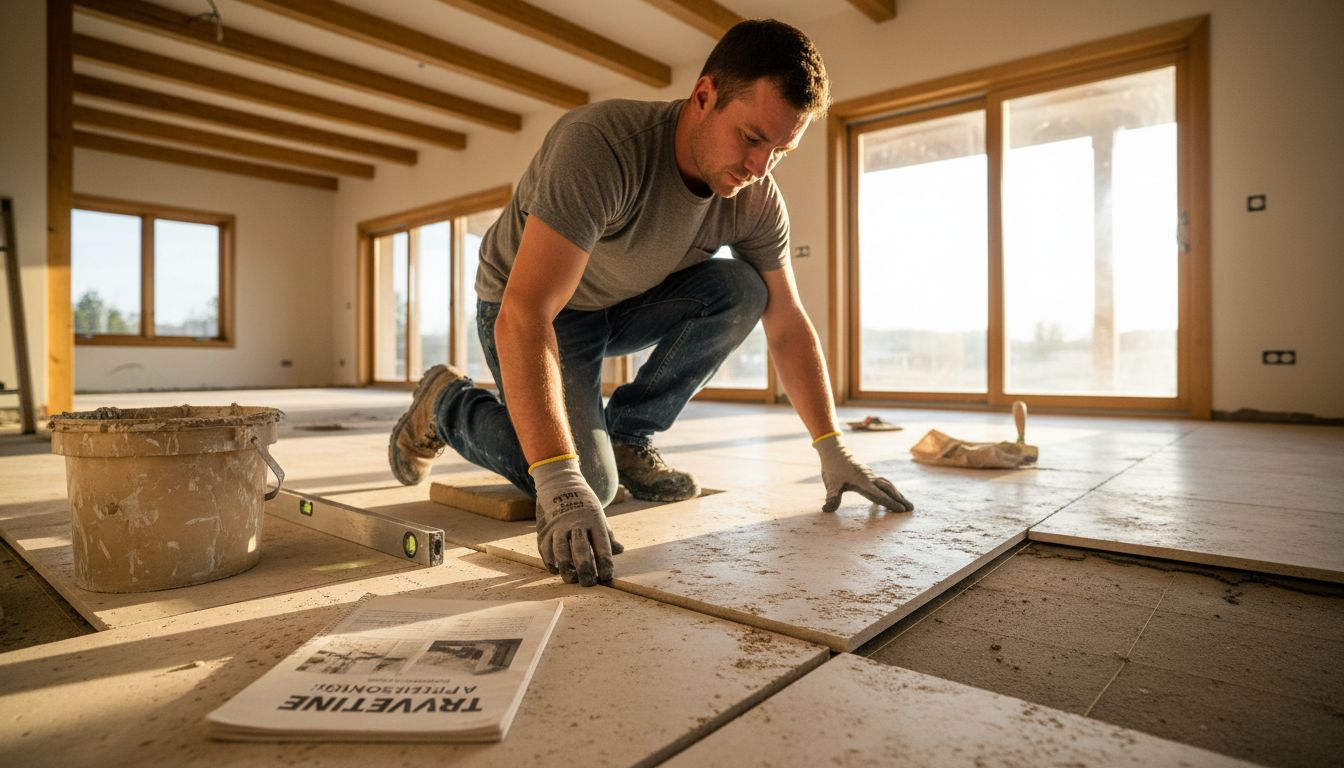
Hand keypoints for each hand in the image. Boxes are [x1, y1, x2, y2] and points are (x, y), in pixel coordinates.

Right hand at [530, 456, 623, 585]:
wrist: (560, 483)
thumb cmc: (585, 504)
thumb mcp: (599, 516)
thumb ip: (608, 535)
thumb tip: (620, 551)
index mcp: (594, 520)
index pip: (602, 545)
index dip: (605, 562)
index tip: (607, 577)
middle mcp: (577, 523)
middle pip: (581, 549)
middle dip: (585, 568)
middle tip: (588, 583)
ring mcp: (559, 525)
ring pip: (561, 550)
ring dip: (566, 567)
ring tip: (571, 579)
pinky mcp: (545, 528)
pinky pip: (546, 547)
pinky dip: (549, 560)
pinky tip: (555, 570)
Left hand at [813, 433, 914, 512]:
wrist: (835, 451)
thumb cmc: (833, 468)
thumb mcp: (831, 484)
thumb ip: (831, 497)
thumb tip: (826, 510)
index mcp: (863, 482)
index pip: (879, 495)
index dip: (890, 503)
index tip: (901, 510)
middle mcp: (870, 479)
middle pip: (888, 489)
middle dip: (900, 499)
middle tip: (911, 509)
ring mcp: (871, 476)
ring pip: (888, 485)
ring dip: (898, 494)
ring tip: (906, 504)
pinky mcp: (869, 475)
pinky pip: (884, 483)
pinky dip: (891, 490)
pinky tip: (893, 496)